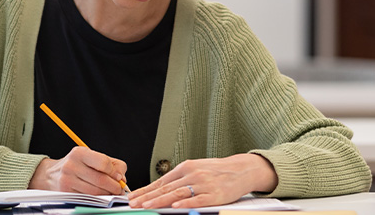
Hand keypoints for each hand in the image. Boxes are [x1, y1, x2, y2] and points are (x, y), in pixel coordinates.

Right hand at [29, 146, 127, 194]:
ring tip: (111, 192)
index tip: (119, 178)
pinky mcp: (66, 193)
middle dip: (114, 186)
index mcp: (80, 153)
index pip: (103, 163)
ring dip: (107, 194)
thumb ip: (111, 164)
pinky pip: (87, 199)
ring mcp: (67, 180)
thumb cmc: (77, 165)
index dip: (115, 172)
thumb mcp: (91, 157)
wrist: (52, 175)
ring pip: (95, 192)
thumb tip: (122, 178)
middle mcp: (72, 165)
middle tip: (119, 189)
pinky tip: (100, 196)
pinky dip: (97, 199)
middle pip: (101, 180)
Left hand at [128, 154, 277, 208]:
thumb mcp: (196, 169)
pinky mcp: (214, 194)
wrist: (241, 170)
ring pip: (177, 193)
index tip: (133, 197)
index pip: (161, 181)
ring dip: (160, 200)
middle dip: (147, 197)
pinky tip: (175, 206)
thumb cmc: (217, 171)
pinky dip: (185, 203)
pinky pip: (197, 199)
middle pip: (166, 187)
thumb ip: (180, 179)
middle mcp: (192, 174)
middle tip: (134, 204)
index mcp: (186, 167)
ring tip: (147, 206)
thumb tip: (160, 189)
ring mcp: (203, 184)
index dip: (146, 190)